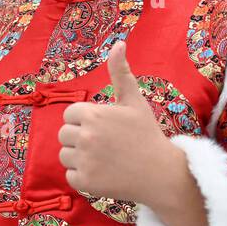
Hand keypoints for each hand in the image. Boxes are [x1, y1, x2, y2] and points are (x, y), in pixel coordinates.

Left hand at [58, 39, 172, 203]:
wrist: (162, 173)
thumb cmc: (147, 134)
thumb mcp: (134, 101)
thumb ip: (120, 73)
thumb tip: (118, 43)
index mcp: (93, 114)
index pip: (70, 114)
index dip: (85, 120)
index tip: (104, 127)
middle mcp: (86, 136)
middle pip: (64, 134)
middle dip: (80, 138)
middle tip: (105, 145)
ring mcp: (85, 161)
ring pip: (65, 155)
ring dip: (80, 158)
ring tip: (105, 159)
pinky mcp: (85, 182)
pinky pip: (70, 176)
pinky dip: (83, 177)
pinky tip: (104, 173)